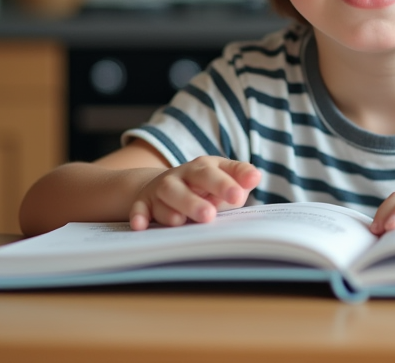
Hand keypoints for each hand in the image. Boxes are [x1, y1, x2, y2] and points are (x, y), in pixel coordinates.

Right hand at [130, 156, 261, 230]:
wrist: (167, 184)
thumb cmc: (204, 185)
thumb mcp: (223, 176)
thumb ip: (240, 177)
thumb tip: (255, 176)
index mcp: (203, 168)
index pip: (214, 172)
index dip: (225, 184)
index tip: (239, 196)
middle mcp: (181, 175)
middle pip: (187, 185)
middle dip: (197, 199)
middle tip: (209, 216)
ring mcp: (162, 189)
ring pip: (165, 196)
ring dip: (171, 209)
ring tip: (179, 222)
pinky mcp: (144, 202)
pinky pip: (139, 208)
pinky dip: (138, 216)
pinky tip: (140, 226)